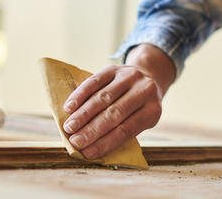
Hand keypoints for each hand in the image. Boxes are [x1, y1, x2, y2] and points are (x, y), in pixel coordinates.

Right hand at [61, 44, 175, 158]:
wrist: (148, 76)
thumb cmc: (140, 107)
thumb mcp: (140, 119)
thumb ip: (121, 131)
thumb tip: (90, 148)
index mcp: (152, 110)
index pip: (127, 129)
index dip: (106, 142)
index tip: (87, 153)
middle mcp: (144, 91)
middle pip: (114, 113)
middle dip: (92, 129)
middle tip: (75, 141)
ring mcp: (129, 77)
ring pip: (103, 97)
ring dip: (83, 114)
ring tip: (68, 127)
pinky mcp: (114, 68)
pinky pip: (95, 81)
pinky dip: (80, 95)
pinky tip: (69, 107)